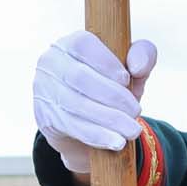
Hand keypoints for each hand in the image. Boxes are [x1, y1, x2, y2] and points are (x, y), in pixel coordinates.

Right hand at [34, 31, 156, 173]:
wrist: (86, 121)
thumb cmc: (109, 85)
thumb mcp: (129, 69)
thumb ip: (142, 56)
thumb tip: (137, 67)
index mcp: (69, 43)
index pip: (83, 45)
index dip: (106, 62)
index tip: (127, 79)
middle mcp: (50, 63)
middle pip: (80, 78)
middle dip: (113, 97)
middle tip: (137, 111)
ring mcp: (44, 91)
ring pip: (76, 105)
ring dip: (108, 120)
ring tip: (132, 130)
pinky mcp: (45, 117)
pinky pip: (72, 127)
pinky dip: (97, 136)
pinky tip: (117, 142)